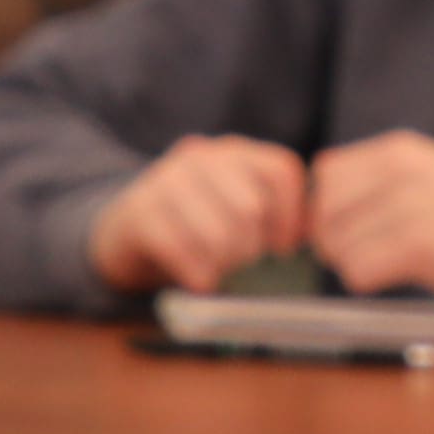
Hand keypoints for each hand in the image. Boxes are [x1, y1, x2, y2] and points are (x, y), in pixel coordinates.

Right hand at [90, 136, 311, 295]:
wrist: (124, 231)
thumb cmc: (195, 224)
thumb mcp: (234, 206)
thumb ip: (272, 212)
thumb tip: (310, 234)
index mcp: (233, 151)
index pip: (280, 171)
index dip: (290, 215)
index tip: (281, 247)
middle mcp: (200, 157)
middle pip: (251, 207)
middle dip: (252, 247)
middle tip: (241, 262)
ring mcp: (165, 181)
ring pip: (218, 233)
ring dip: (224, 264)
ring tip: (219, 269)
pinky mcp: (138, 212)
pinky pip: (182, 251)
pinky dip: (198, 275)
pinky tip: (200, 281)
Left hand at [306, 131, 433, 302]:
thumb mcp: (423, 174)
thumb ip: (372, 179)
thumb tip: (314, 206)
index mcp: (400, 151)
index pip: (327, 173)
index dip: (325, 204)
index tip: (341, 224)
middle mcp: (402, 173)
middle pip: (326, 210)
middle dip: (331, 238)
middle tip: (353, 253)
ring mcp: (412, 208)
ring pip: (339, 244)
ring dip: (350, 262)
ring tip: (380, 264)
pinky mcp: (420, 246)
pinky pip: (359, 269)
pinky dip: (365, 279)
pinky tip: (389, 276)